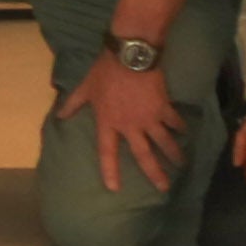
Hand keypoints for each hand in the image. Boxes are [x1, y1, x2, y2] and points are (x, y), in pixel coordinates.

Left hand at [57, 54, 189, 194]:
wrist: (129, 56)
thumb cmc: (104, 72)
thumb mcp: (85, 88)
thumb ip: (73, 103)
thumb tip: (59, 116)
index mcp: (108, 123)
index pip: (107, 152)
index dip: (110, 170)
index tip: (115, 188)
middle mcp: (130, 126)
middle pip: (143, 155)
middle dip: (154, 173)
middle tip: (164, 188)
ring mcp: (149, 118)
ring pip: (164, 142)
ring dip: (174, 154)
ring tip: (181, 165)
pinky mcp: (163, 108)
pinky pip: (174, 122)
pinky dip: (180, 127)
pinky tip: (185, 133)